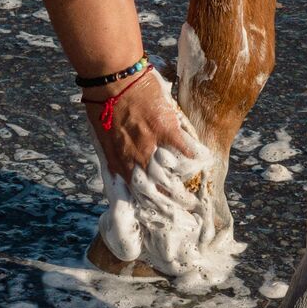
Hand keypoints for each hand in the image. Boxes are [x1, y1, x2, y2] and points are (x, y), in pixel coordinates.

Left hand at [84, 66, 220, 277]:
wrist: (111, 80)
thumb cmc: (102, 106)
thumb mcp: (103, 139)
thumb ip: (116, 158)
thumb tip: (123, 173)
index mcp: (118, 165)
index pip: (133, 199)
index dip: (145, 217)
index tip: (156, 228)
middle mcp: (135, 162)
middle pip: (154, 196)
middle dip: (168, 214)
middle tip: (181, 223)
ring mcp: (152, 147)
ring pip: (172, 180)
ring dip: (184, 195)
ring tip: (192, 205)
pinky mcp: (168, 130)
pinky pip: (186, 152)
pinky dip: (196, 160)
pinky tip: (204, 165)